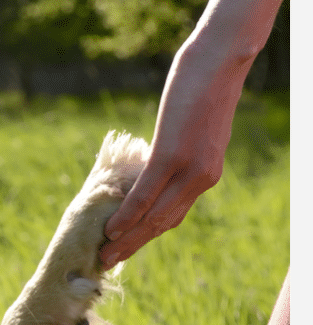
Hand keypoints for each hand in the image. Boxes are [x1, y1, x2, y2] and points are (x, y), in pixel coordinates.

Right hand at [98, 0, 283, 270]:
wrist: (219, 63)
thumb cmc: (204, 89)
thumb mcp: (195, 129)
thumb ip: (181, 150)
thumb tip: (157, 161)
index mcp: (207, 175)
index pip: (173, 216)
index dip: (147, 235)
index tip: (125, 247)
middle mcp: (202, 179)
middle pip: (163, 224)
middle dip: (134, 246)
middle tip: (108, 261)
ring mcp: (188, 169)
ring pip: (154, 216)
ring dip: (128, 239)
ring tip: (105, 253)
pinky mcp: (171, 156)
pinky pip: (145, 194)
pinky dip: (127, 215)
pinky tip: (111, 227)